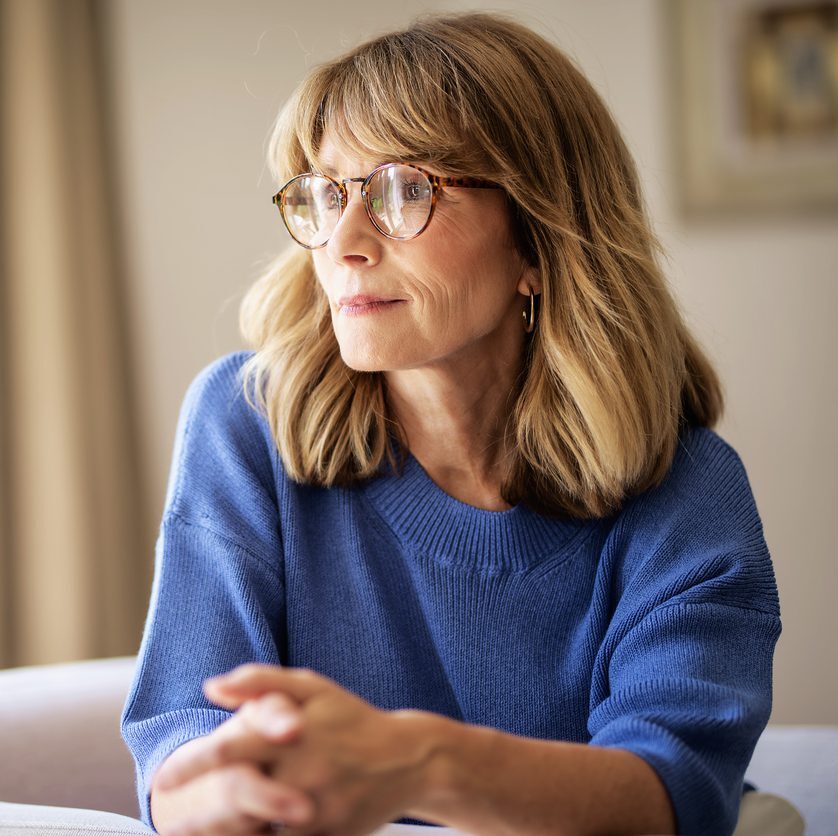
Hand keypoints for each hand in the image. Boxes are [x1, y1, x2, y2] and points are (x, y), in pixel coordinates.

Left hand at [154, 664, 436, 835]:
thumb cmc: (352, 719)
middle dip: (199, 816)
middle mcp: (298, 774)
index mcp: (289, 735)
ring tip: (206, 832)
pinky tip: (255, 831)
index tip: (161, 780)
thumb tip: (211, 687)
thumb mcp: (312, 688)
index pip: (227, 751)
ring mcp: (313, 811)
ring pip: (256, 831)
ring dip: (228, 833)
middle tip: (176, 823)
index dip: (189, 766)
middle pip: (234, 801)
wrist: (407, 759)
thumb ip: (260, 681)